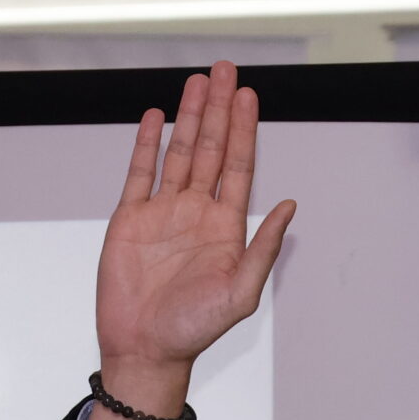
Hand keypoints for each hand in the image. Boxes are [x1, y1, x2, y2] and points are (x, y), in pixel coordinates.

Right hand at [92, 61, 294, 419]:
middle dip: (218, 110)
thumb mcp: (241, 291)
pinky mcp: (130, 218)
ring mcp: (163, 212)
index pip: (239, 166)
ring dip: (188, 117)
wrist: (145, 348)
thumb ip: (264, 247)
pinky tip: (155, 116)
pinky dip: (146, 143)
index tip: (248, 96)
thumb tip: (288, 206)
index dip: (244, 130)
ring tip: (196, 82)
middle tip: (224, 71)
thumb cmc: (194, 328)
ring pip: (178, 152)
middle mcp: (196, 212)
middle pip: (211, 148)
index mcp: (226, 226)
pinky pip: (139, 172)